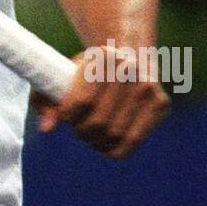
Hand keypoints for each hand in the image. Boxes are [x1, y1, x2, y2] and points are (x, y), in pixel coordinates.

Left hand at [31, 47, 169, 158]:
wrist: (125, 57)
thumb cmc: (85, 72)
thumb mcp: (60, 77)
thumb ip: (44, 100)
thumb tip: (47, 128)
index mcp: (102, 56)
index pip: (82, 102)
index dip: (68, 116)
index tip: (66, 115)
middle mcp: (129, 69)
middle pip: (98, 122)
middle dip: (81, 130)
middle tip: (78, 126)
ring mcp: (148, 87)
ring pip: (115, 135)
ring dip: (96, 141)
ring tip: (91, 133)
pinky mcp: (161, 103)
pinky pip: (133, 142)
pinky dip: (114, 149)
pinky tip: (107, 139)